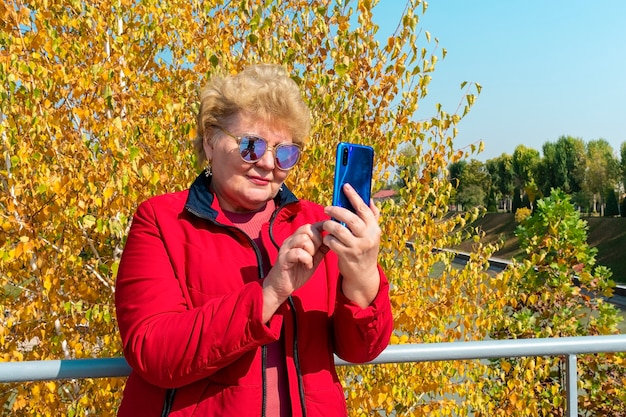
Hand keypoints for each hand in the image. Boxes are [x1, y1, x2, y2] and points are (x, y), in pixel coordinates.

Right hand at [262, 223, 327, 321]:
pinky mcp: (284, 258)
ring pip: (303, 239)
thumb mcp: (312, 260)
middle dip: (317, 240)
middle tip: (316, 253)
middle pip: (307, 229)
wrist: (280, 287)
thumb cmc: (296, 273)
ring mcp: (286, 249)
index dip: (321, 227)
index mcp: (297, 239)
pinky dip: (306, 259)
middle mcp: (291, 241)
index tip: (329, 233)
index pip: (310, 226)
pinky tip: (307, 266)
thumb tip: (332, 241)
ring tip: (311, 260)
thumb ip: (320, 250)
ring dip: (311, 250)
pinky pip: (298, 252)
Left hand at [323, 183, 381, 307]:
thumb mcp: (372, 234)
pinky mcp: (347, 255)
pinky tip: (327, 238)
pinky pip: (332, 242)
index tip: (345, 186)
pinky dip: (327, 239)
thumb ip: (372, 217)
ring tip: (326, 224)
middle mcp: (368, 237)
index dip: (354, 196)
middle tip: (327, 208)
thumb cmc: (365, 249)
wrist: (363, 274)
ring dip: (329, 225)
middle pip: (350, 219)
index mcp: (374, 229)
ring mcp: (357, 247)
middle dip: (336, 211)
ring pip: (339, 230)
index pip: (364, 209)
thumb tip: (370, 200)